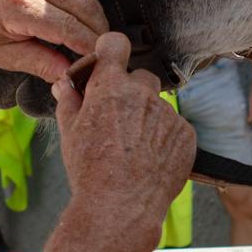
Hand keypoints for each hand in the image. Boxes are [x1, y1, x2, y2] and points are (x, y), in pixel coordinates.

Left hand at [0, 0, 108, 85]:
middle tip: (105, 51)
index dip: (88, 44)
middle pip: (81, 4)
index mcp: (17, 7)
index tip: (101, 60)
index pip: (67, 26)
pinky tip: (85, 18)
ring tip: (97, 36)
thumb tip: (71, 74)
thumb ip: (40, 64)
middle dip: (98, 29)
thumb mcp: (3, 57)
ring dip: (95, 13)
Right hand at [52, 32, 194, 237]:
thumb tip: (66, 84)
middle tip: (118, 122)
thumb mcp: (70, 133)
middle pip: (140, 78)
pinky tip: (151, 160)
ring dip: (149, 118)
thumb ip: (70, 101)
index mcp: (110, 87)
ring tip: (134, 149)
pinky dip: (165, 138)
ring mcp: (167, 114)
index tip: (109, 61)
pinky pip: (175, 127)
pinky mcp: (186, 134)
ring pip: (158, 106)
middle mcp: (142, 94)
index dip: (110, 50)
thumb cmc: (90, 171)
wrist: (120, 207)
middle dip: (130, 93)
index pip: (115, 44)